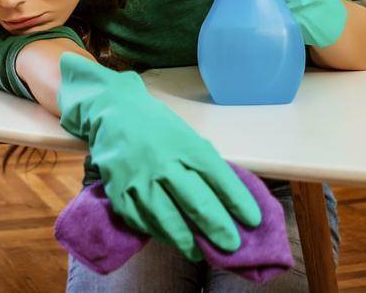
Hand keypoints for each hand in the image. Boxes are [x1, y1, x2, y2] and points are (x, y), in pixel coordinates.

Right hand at [57, 53, 259, 259]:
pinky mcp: (119, 194)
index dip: (239, 203)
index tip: (252, 221)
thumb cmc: (158, 127)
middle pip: (197, 204)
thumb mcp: (187, 136)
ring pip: (169, 221)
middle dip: (218, 229)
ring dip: (188, 242)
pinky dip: (159, 234)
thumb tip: (228, 199)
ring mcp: (140, 181)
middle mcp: (164, 164)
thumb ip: (204, 164)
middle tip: (232, 246)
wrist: (113, 113)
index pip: (220, 178)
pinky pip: (143, 223)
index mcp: (186, 146)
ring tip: (200, 253)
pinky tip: (170, 238)